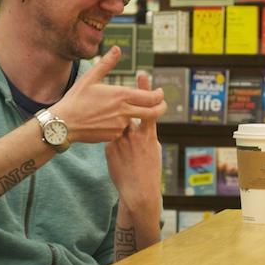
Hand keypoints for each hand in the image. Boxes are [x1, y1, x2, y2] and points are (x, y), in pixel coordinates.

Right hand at [51, 46, 166, 143]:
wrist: (63, 124)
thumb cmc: (75, 99)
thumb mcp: (90, 78)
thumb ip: (106, 63)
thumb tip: (117, 48)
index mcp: (121, 96)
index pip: (151, 98)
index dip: (159, 96)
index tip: (160, 93)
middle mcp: (124, 112)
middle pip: (153, 113)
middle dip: (161, 108)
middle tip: (162, 104)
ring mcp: (120, 126)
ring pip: (136, 121)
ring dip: (136, 116)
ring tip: (126, 110)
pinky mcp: (114, 136)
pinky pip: (123, 130)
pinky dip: (121, 125)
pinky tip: (110, 120)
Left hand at [105, 73, 161, 211]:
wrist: (138, 190)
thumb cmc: (150, 171)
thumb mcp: (154, 150)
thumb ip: (147, 134)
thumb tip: (144, 124)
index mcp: (149, 135)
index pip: (148, 108)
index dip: (146, 91)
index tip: (143, 74)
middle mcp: (135, 135)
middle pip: (130, 109)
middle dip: (131, 93)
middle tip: (134, 74)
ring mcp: (122, 141)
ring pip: (117, 124)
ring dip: (116, 119)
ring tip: (114, 113)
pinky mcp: (111, 149)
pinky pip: (110, 138)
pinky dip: (112, 139)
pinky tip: (114, 149)